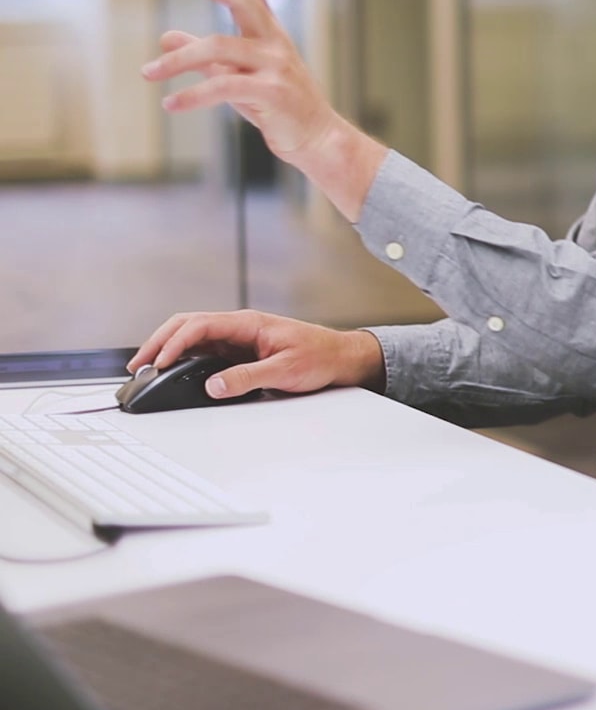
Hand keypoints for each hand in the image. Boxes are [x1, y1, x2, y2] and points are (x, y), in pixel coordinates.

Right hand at [129, 310, 386, 399]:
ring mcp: (237, 338)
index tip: (159, 361)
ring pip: (193, 338)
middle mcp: (238, 327)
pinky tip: (172, 371)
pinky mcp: (239, 351)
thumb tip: (214, 386)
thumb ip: (247, 378)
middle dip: (159, 343)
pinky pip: (205, 351)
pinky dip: (184, 358)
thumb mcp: (284, 370)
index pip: (199, 325)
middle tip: (139, 366)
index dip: (174, 342)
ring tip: (148, 369)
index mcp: (247, 323)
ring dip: (168, 350)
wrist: (341, 358)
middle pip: (187, 326)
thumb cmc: (320, 356)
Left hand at [144, 0, 385, 219]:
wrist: (315, 138)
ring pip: (220, 48)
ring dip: (177, 61)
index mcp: (267, 32)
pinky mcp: (271, 92)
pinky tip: (170, 104)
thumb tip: (166, 36)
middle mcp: (274, 42)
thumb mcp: (237, 75)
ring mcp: (275, 65)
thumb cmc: (276, 104)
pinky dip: (193, 96)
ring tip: (147, 73)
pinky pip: (224, 86)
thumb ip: (204, 56)